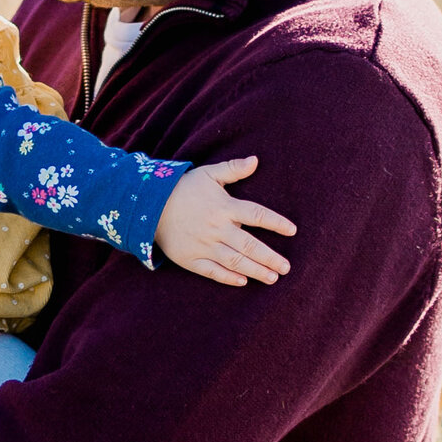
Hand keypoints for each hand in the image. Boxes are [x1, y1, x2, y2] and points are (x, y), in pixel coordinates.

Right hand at [153, 156, 296, 287]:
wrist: (149, 206)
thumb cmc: (183, 188)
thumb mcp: (208, 174)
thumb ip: (233, 169)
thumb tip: (256, 160)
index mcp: (224, 207)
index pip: (257, 215)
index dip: (276, 223)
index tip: (292, 230)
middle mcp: (216, 228)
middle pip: (250, 245)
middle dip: (270, 257)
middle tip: (286, 267)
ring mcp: (203, 245)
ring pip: (235, 261)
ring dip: (255, 270)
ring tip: (272, 277)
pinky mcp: (190, 258)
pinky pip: (212, 271)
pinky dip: (228, 277)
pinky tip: (243, 281)